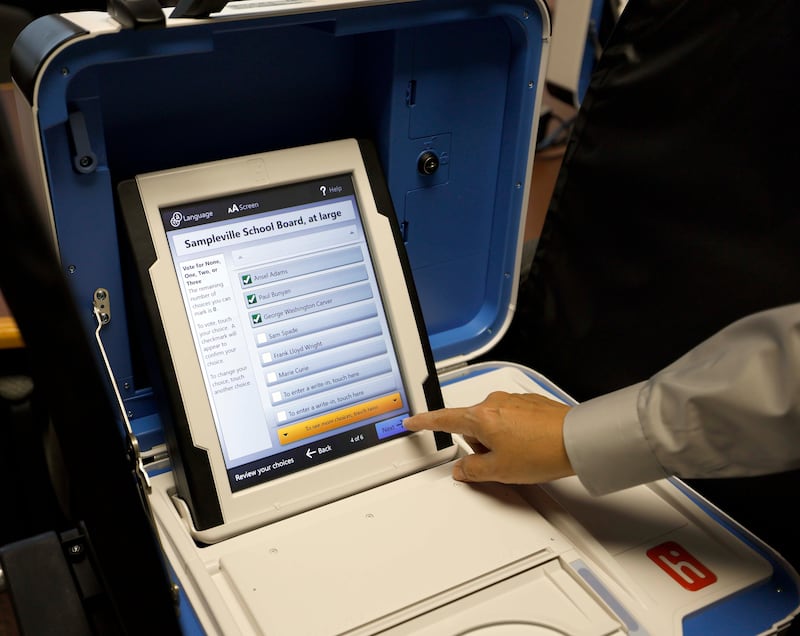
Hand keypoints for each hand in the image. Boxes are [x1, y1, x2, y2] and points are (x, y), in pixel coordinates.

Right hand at [403, 391, 573, 483]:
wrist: (578, 440)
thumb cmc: (543, 451)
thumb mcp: (500, 471)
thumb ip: (473, 470)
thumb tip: (462, 469)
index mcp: (480, 416)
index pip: (444, 420)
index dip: (425, 423)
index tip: (413, 422)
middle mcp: (495, 402)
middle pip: (472, 426)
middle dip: (479, 445)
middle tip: (499, 464)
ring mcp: (513, 401)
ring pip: (493, 424)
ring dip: (498, 441)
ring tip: (521, 457)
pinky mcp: (530, 403)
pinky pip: (511, 420)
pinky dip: (515, 434)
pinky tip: (531, 447)